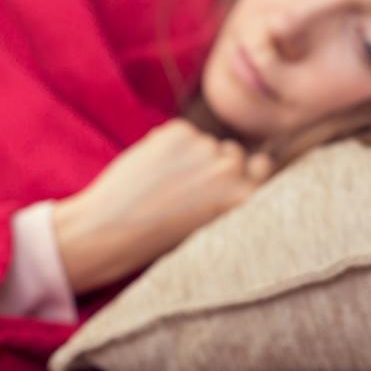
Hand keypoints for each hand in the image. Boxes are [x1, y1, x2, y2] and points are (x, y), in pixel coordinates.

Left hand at [52, 119, 273, 293]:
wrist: (108, 231)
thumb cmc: (158, 238)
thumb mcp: (212, 224)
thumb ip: (235, 193)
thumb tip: (263, 158)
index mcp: (247, 197)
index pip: (261, 170)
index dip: (237, 180)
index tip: (215, 195)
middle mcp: (232, 169)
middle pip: (234, 155)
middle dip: (214, 168)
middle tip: (183, 195)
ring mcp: (205, 147)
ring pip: (206, 143)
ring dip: (190, 156)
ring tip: (163, 186)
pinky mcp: (178, 132)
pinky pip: (182, 132)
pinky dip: (168, 145)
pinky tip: (151, 171)